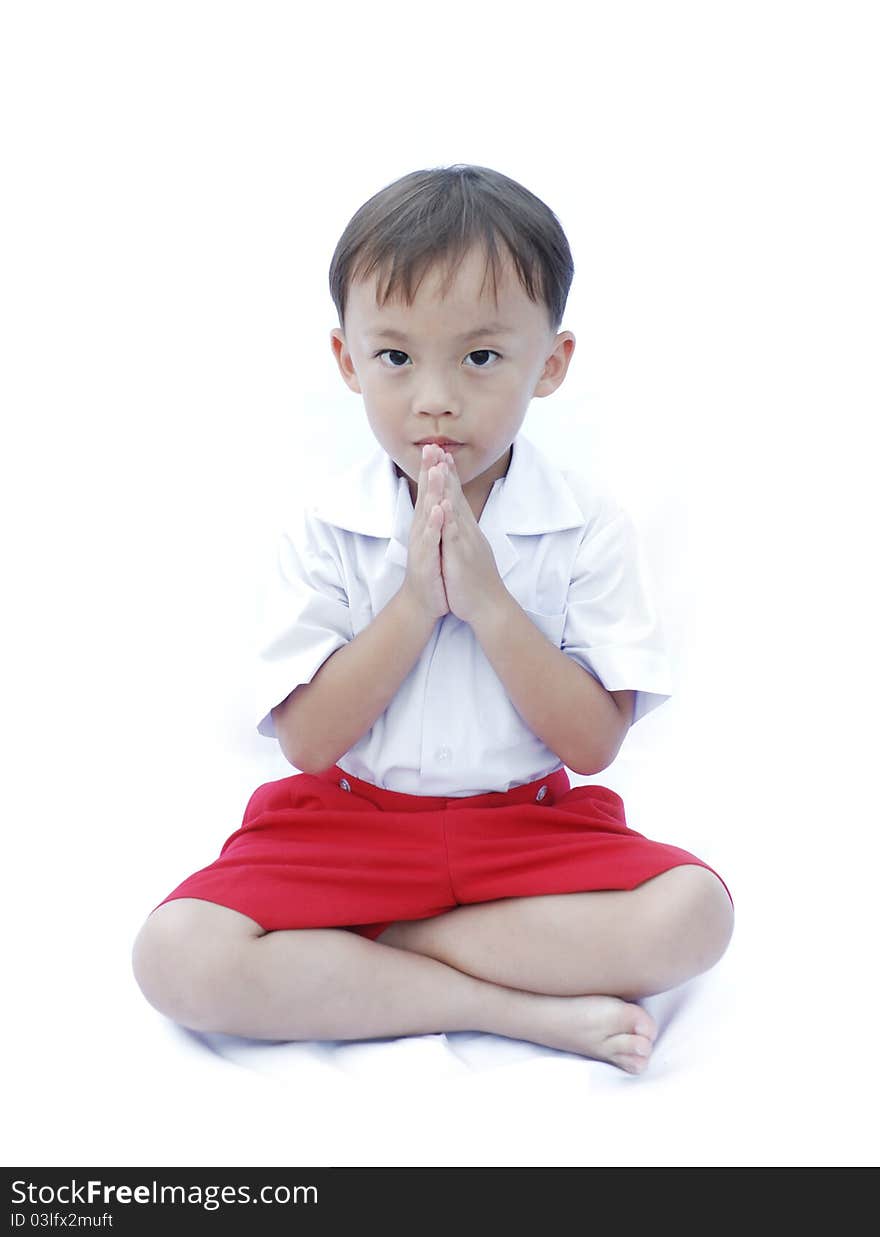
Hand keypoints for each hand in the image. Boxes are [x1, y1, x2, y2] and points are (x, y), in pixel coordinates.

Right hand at [401, 443, 449, 622]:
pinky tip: (438, 510)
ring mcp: (422, 544)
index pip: (430, 492)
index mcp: (426, 523)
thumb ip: (435, 518)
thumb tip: (439, 497)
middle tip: (431, 447)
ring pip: (427, 513)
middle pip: (425, 495)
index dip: (433, 469)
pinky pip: (431, 539)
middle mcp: (421, 529)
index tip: (437, 446)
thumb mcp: (435, 539)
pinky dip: (435, 524)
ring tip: (435, 471)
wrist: (422, 602)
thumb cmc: (431, 569)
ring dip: (431, 492)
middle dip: (428, 471)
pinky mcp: (425, 559)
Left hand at [438, 450, 506, 624]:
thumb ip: (463, 535)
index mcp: (466, 530)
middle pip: (455, 496)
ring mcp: (466, 542)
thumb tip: (459, 522)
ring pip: (455, 509)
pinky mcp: (462, 556)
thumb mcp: (468, 552)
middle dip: (446, 472)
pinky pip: (454, 535)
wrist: (489, 607)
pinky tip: (443, 504)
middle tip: (438, 447)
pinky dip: (448, 519)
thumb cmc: (476, 582)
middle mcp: (468, 531)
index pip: (456, 497)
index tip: (441, 455)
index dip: (449, 476)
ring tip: (439, 465)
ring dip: (447, 487)